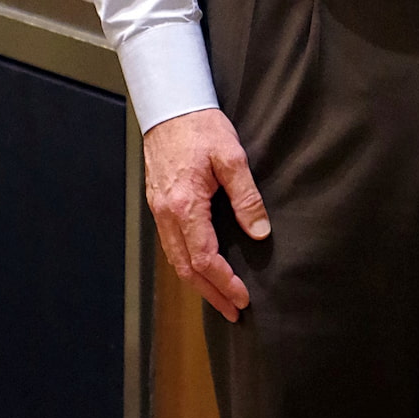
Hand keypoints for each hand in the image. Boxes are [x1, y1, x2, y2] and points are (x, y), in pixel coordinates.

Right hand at [143, 108, 269, 322]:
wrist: (169, 106)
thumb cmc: (201, 127)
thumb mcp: (232, 157)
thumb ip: (246, 197)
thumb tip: (260, 232)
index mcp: (184, 205)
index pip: (204, 258)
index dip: (224, 282)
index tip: (243, 297)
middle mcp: (166, 213)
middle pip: (186, 268)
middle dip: (210, 293)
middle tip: (233, 311)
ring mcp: (159, 210)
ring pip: (175, 259)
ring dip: (198, 282)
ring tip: (220, 297)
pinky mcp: (159, 204)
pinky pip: (171, 244)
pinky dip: (187, 263)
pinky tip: (202, 268)